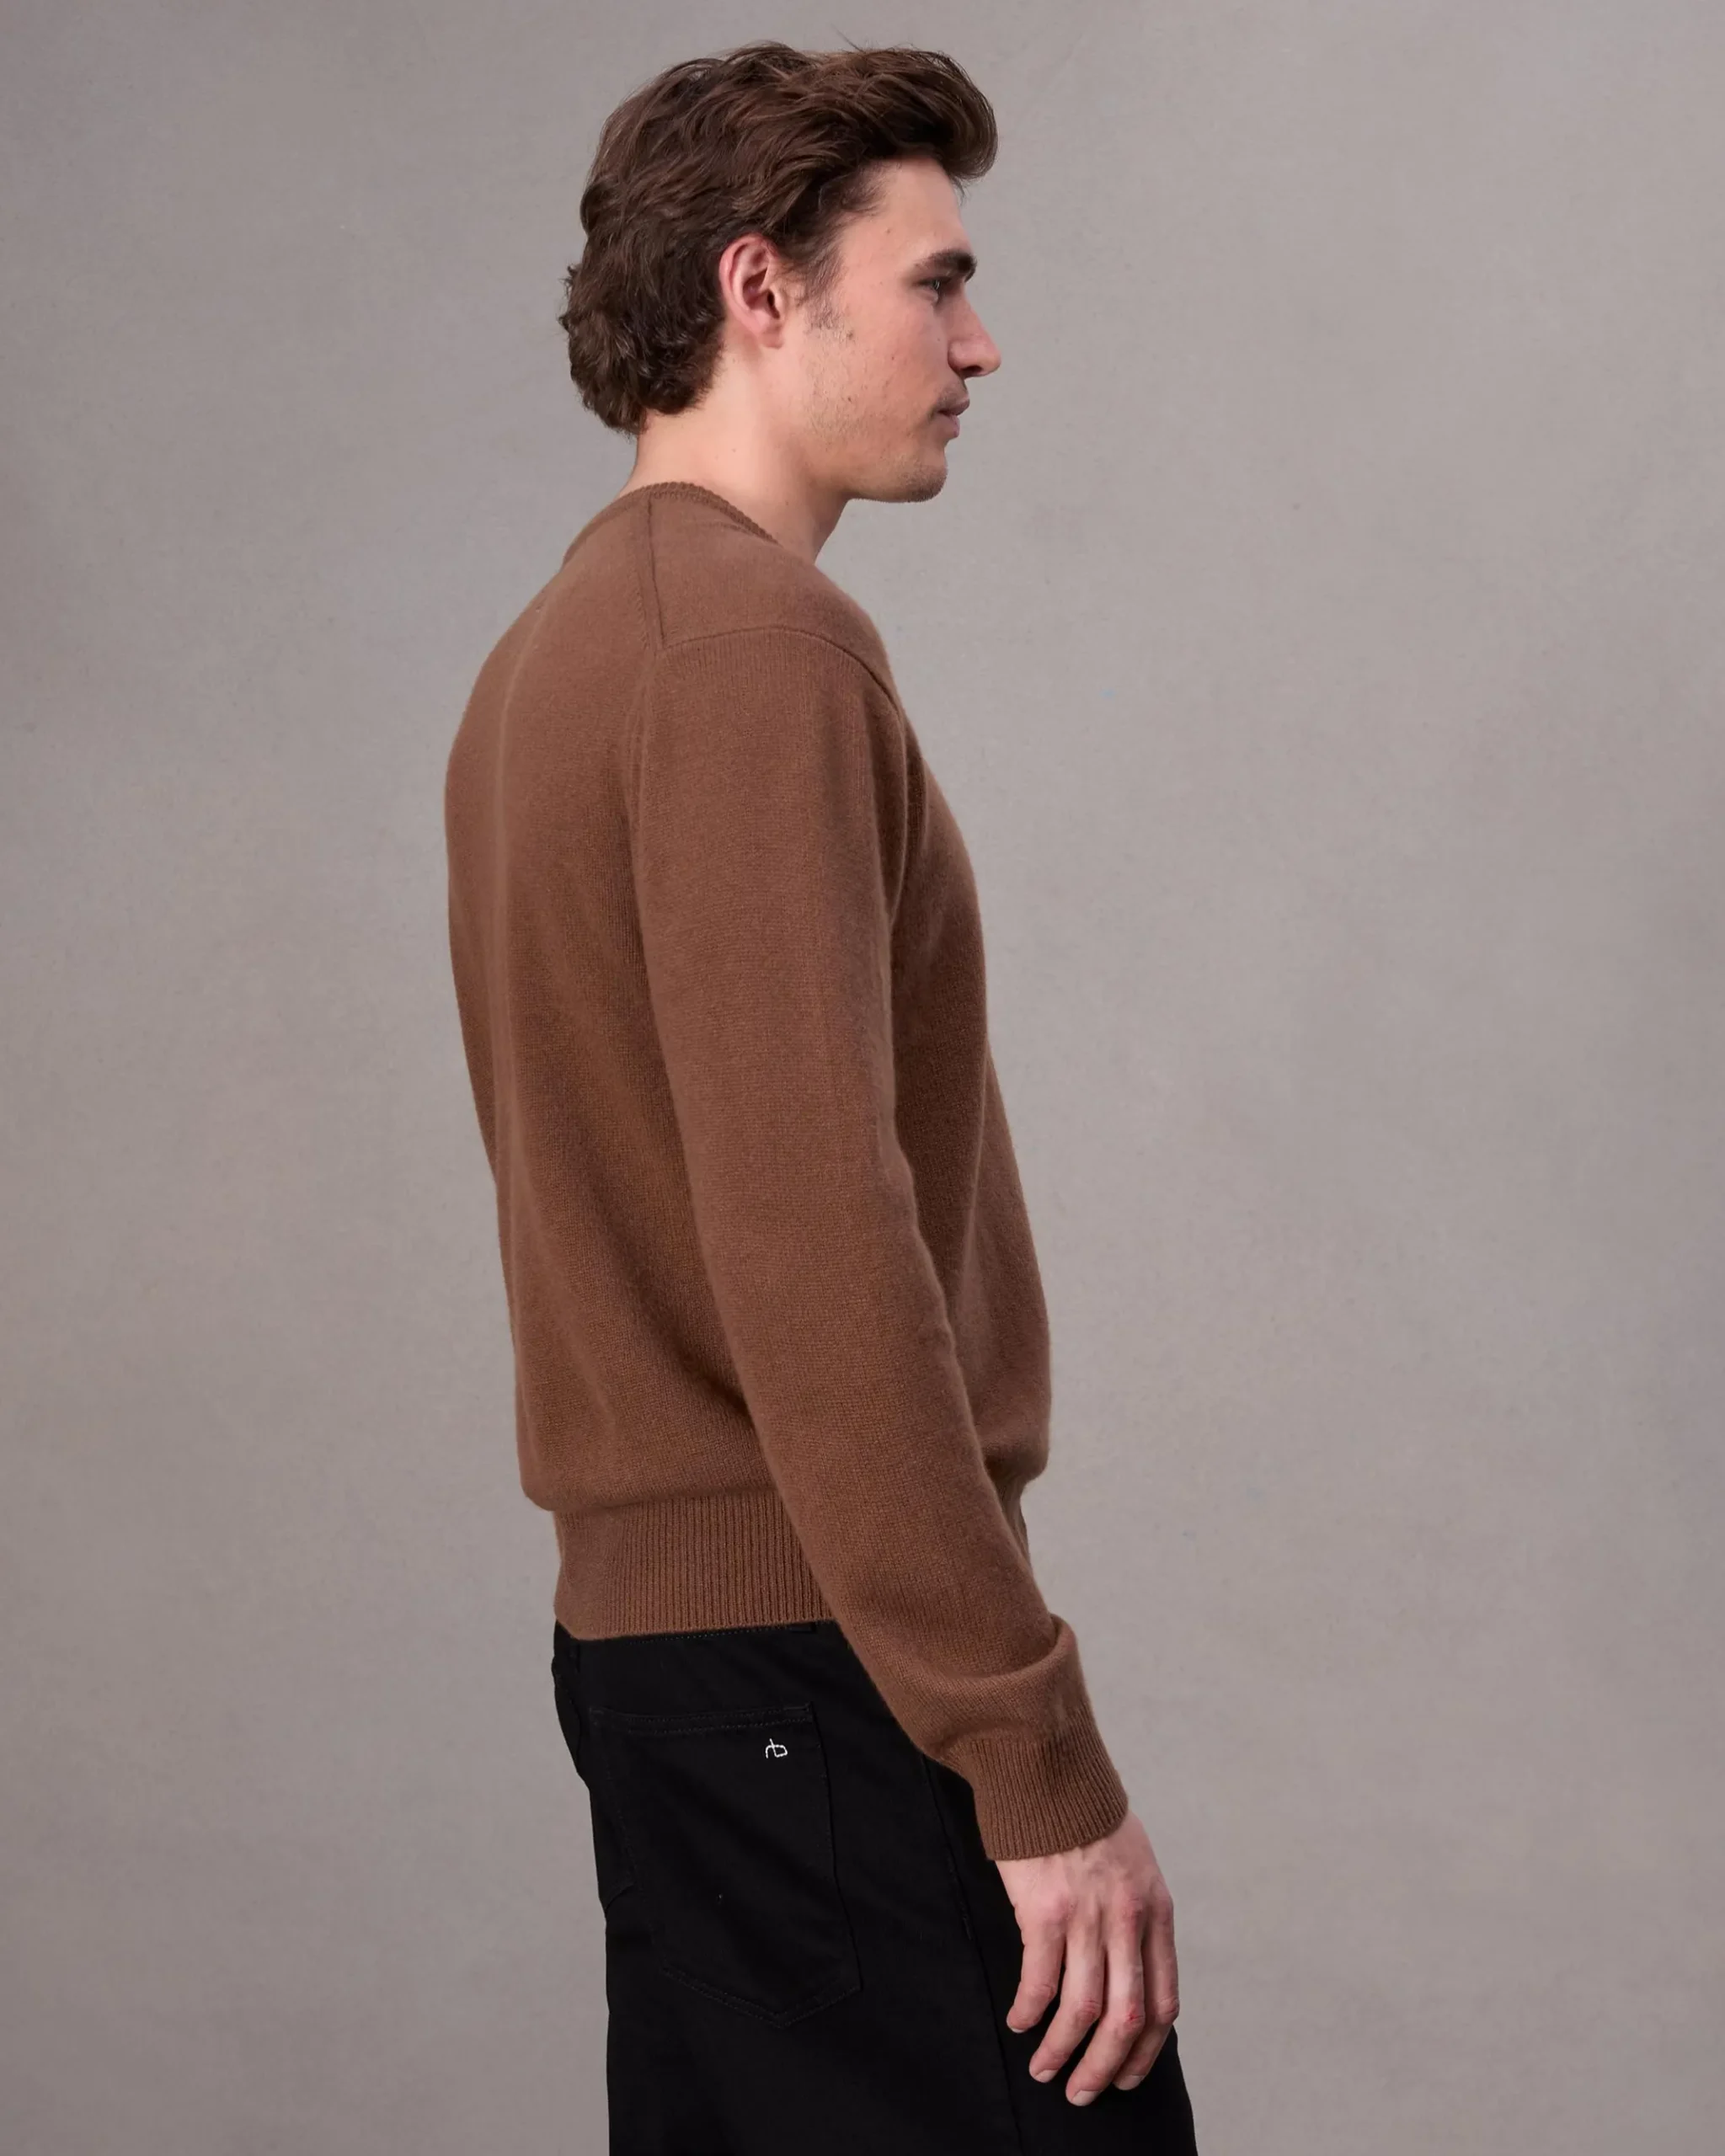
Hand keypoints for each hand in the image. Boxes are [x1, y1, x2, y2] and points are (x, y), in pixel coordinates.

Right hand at [993, 1808, 1178, 2104]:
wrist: (1050, 1772)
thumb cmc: (1088, 1817)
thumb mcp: (1137, 1865)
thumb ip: (1137, 1916)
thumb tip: (1128, 1971)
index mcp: (1156, 1912)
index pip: (1164, 2003)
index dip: (1146, 2051)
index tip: (1128, 2076)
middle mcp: (1128, 1921)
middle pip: (1125, 2019)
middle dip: (1104, 2068)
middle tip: (1083, 2092)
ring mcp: (1087, 1918)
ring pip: (1082, 2011)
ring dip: (1062, 2051)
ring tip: (1044, 2069)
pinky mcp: (1044, 1912)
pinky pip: (1039, 1982)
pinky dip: (1029, 2011)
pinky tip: (1019, 2021)